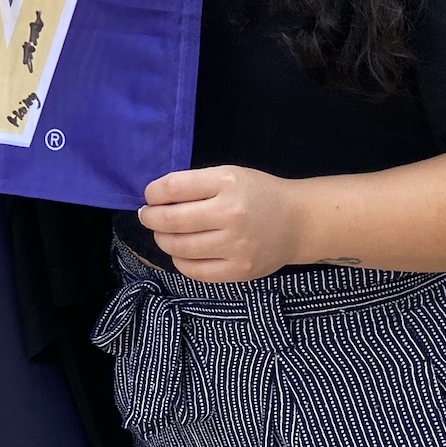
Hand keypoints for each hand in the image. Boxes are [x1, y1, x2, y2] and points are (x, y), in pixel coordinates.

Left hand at [139, 165, 308, 282]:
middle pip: (172, 220)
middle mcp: (231, 215)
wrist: (298, 222)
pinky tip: (181, 252)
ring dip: (162, 239)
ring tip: (162, 233)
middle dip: (151, 218)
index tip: (150, 196)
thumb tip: (156, 198)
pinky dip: (180, 261)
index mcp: (227, 183)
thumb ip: (195, 184)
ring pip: (180, 247)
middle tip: (147, 216)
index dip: (153, 193)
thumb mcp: (229, 175)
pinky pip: (195, 271)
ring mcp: (236, 246)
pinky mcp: (240, 271)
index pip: (174, 187)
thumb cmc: (258, 194)